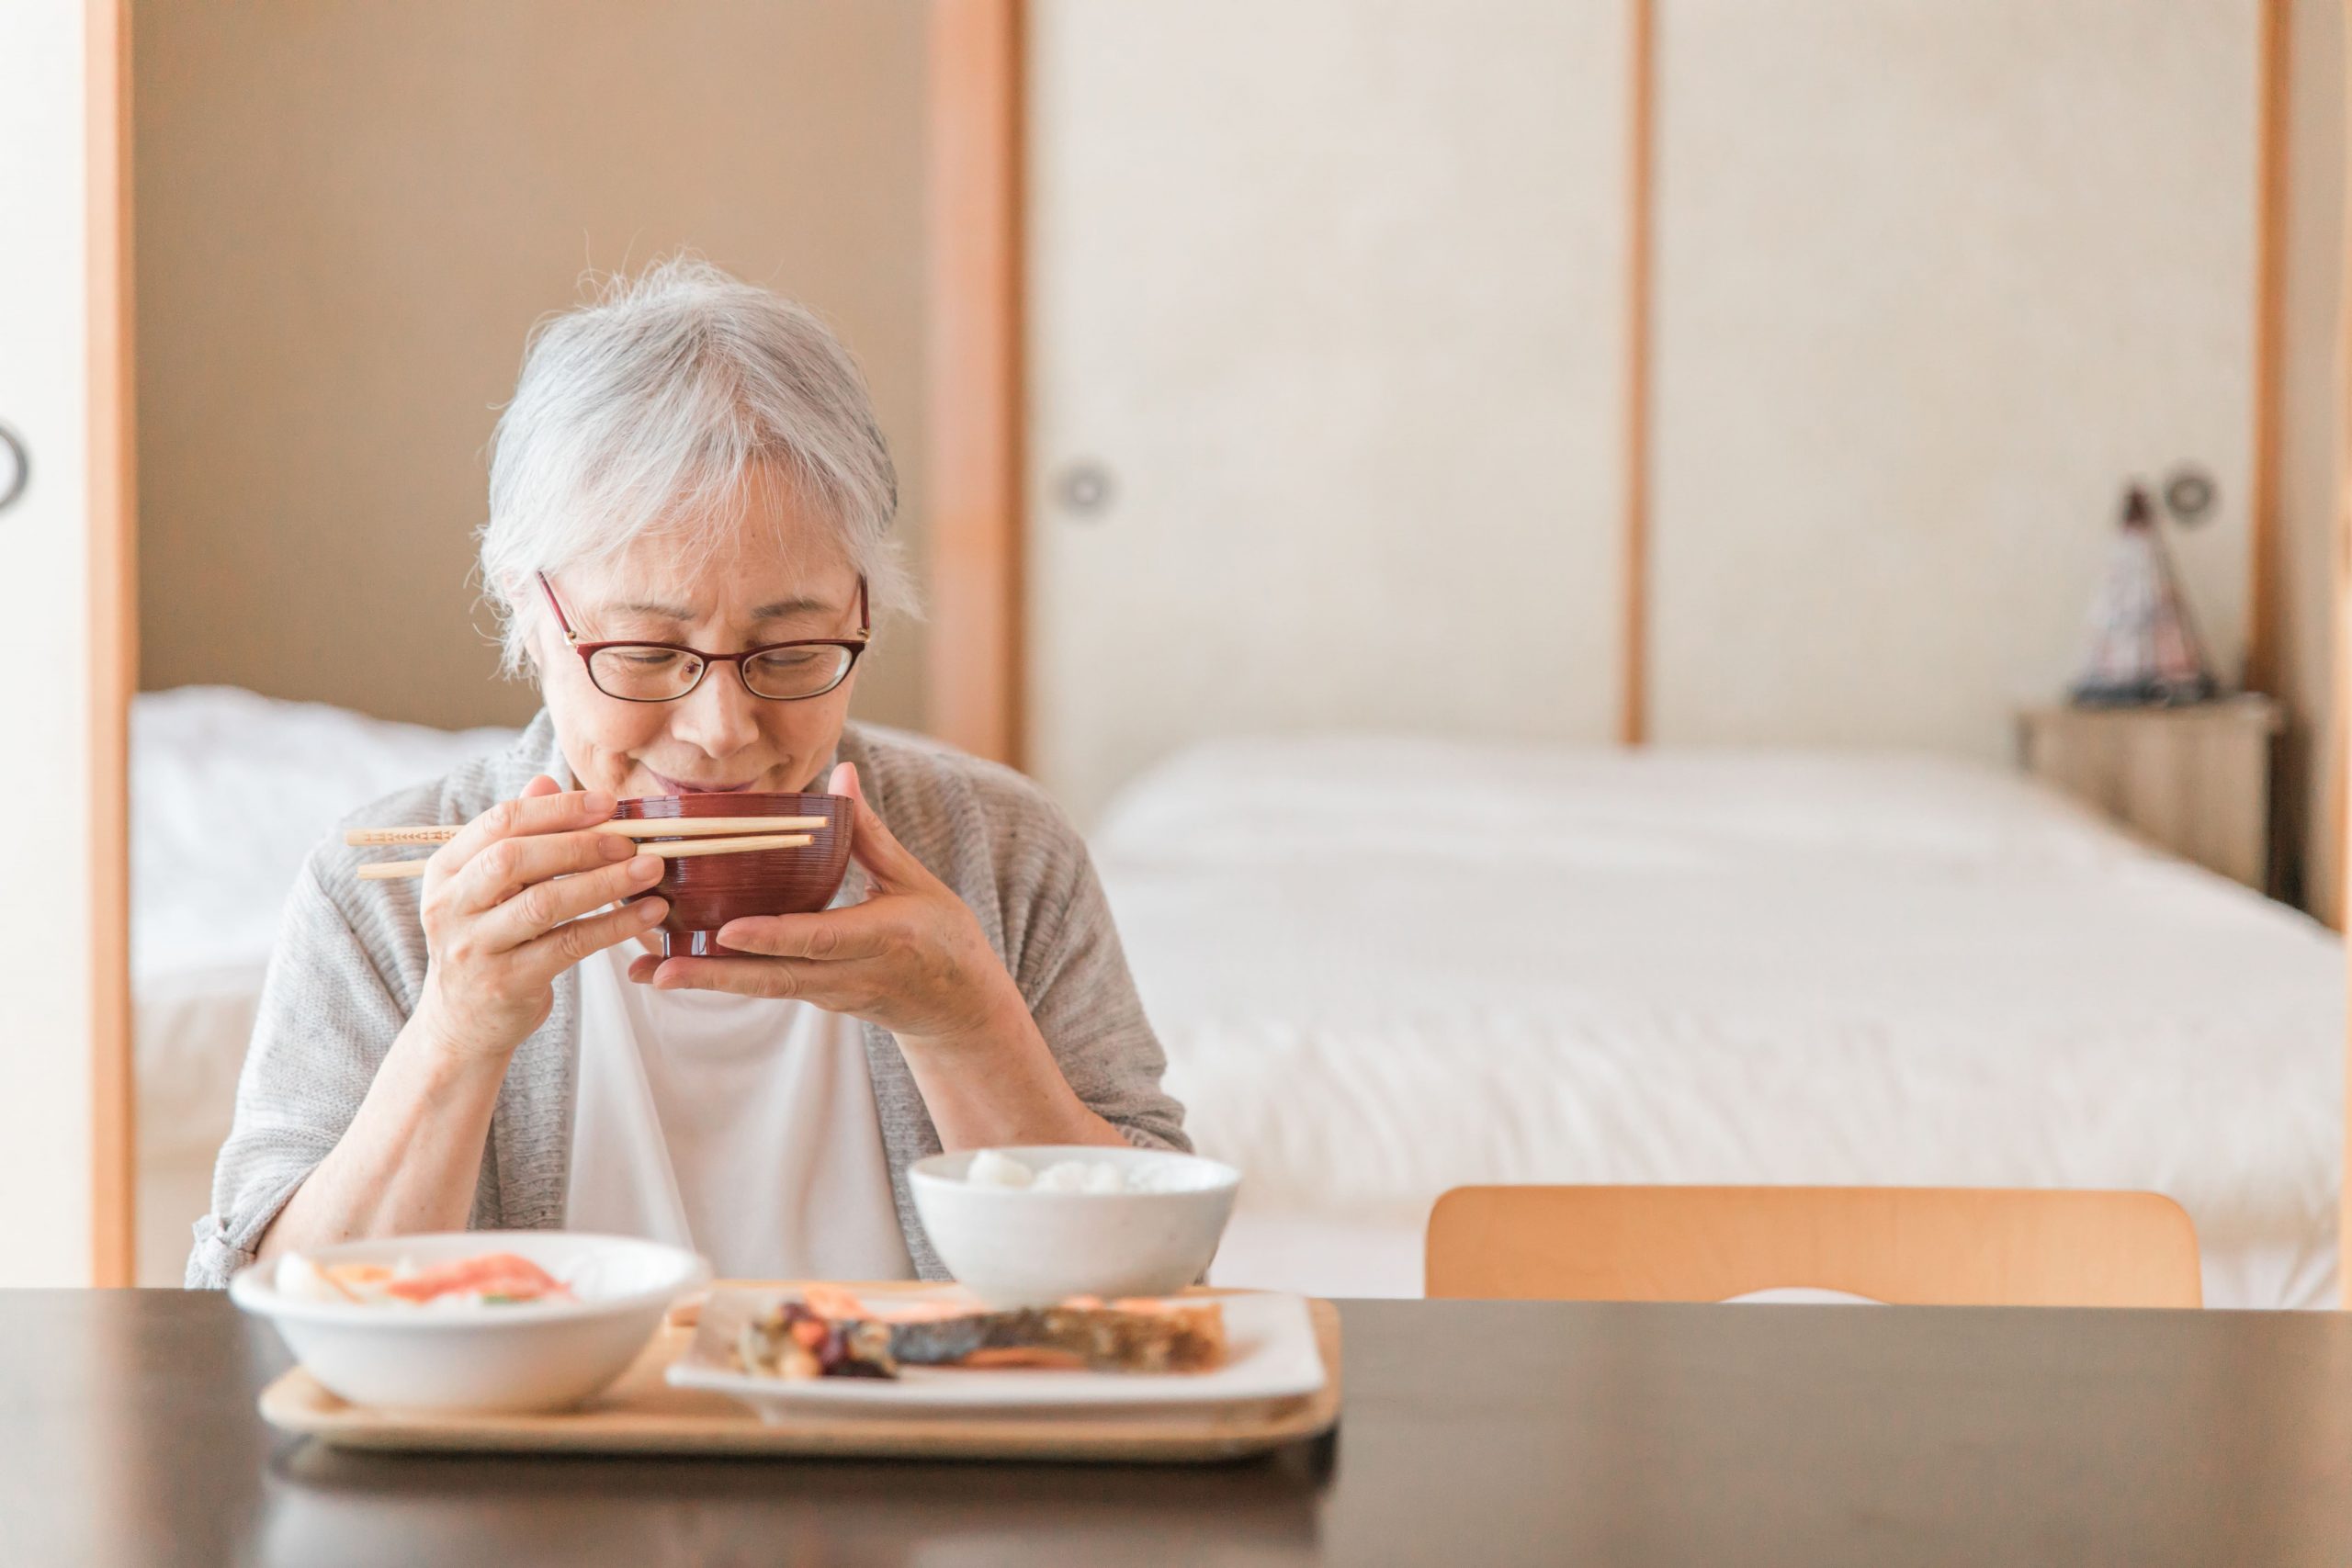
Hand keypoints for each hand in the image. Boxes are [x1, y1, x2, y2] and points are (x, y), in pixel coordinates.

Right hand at [412, 775, 669, 1059]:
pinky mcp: (506, 982)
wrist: (463, 1025)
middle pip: (516, 859)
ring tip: (652, 870)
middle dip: (580, 844)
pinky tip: (649, 913)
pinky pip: (568, 945)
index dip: (557, 809)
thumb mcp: (489, 888)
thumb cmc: (488, 942)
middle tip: (632, 840)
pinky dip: (614, 925)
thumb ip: (516, 837)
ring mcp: (474, 947)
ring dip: (605, 883)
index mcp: (445, 870)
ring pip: (545, 904)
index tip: (608, 803)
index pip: (500, 822)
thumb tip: (545, 781)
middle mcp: (450, 906)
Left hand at [630, 762, 1025, 1051]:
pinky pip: (765, 987)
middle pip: (774, 978)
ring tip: (647, 970)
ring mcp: (830, 994)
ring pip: (761, 988)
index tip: (728, 931)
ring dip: (705, 980)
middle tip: (658, 967)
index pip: (819, 938)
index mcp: (882, 937)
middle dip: (714, 975)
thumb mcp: (914, 879)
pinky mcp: (816, 1000)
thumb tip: (842, 775)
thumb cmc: (943, 936)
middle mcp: (850, 974)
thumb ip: (869, 833)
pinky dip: (722, 977)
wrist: (959, 1008)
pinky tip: (676, 966)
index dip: (773, 936)